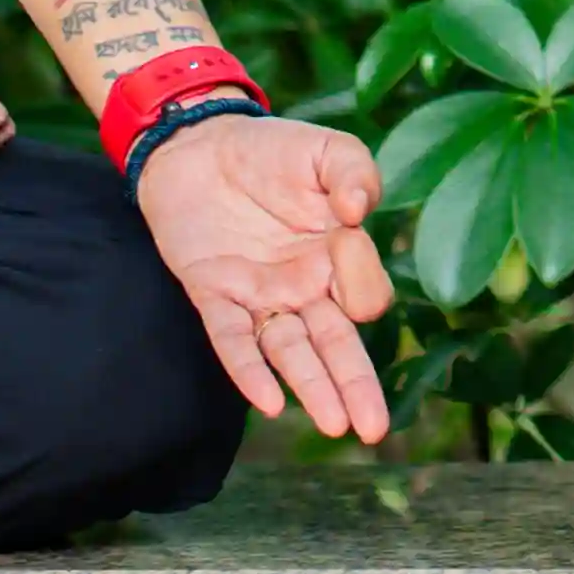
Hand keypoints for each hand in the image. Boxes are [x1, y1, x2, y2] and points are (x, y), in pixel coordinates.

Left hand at [137, 116, 394, 442]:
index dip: (362, 277)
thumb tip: (358, 212)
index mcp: (339, 257)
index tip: (348, 229)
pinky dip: (248, 370)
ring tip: (335, 426)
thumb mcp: (325, 150)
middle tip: (375, 430)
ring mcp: (259, 294)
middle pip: (336, 346)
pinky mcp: (213, 293)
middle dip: (356, 387)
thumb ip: (356, 172)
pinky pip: (232, 339)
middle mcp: (303, 287)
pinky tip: (266, 402)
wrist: (198, 142)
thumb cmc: (271, 150)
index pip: (365, 293)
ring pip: (290, 352)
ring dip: (311, 388)